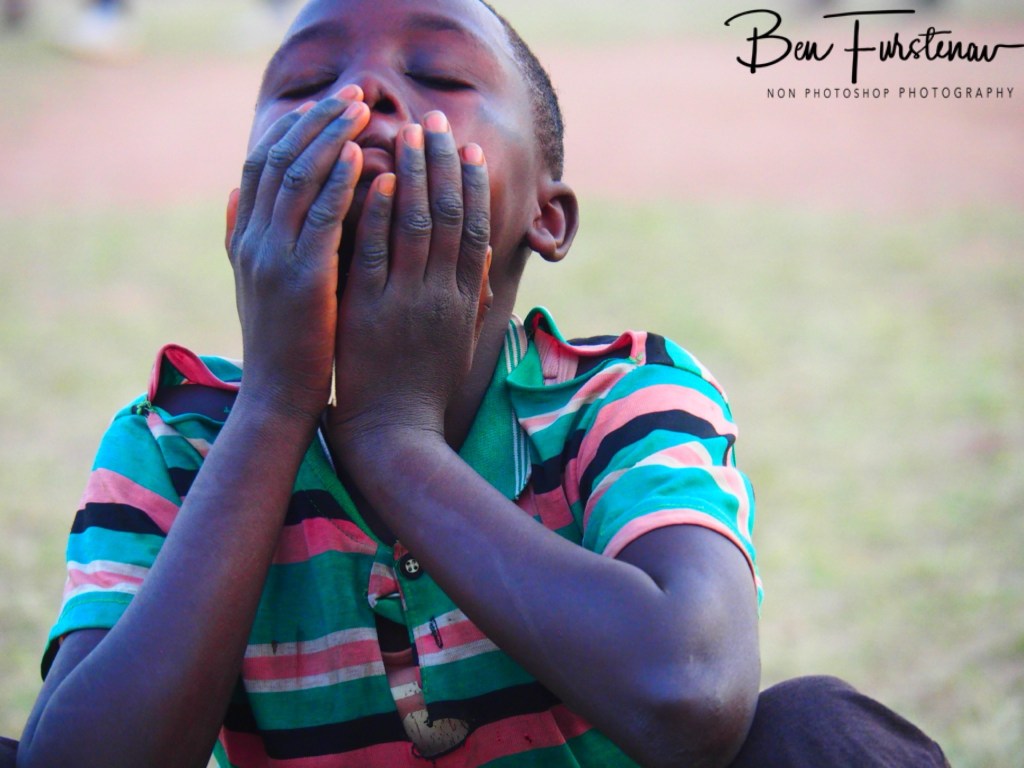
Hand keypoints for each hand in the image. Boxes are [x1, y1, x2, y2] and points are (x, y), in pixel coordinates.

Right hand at [226, 87, 369, 421]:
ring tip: (362, 110)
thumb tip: (233, 193)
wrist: (277, 402)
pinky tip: (360, 157)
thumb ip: (243, 238)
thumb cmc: (282, 347)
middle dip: (317, 123)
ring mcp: (273, 260)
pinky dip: (337, 182)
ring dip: (331, 139)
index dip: (291, 131)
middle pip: (280, 160)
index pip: (262, 166)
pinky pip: (320, 218)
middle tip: (353, 95)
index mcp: (245, 242)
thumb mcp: (254, 287)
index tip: (325, 106)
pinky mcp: (301, 281)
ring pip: (298, 180)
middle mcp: (253, 243)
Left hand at [327, 111, 490, 444]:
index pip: (475, 230)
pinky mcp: (369, 312)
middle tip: (435, 121)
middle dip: (443, 164)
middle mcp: (443, 295)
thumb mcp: (460, 344)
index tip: (469, 150)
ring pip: (414, 226)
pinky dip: (377, 215)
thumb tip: (486, 273)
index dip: (473, 187)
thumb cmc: (426, 390)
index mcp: (466, 302)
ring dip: (412, 175)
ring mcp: (406, 302)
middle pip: (448, 216)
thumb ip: (471, 303)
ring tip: (408, 134)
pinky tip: (374, 180)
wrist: (395, 433)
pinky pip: (374, 254)